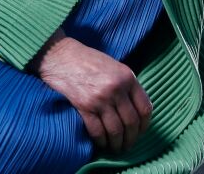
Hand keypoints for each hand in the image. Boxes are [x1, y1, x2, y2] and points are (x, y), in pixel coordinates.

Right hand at [28, 30, 152, 153]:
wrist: (59, 55)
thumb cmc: (86, 60)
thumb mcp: (113, 66)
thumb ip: (126, 85)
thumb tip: (135, 109)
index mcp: (127, 77)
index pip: (145, 108)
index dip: (144, 126)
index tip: (139, 133)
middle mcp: (116, 88)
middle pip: (131, 123)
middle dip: (130, 139)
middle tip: (127, 146)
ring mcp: (100, 98)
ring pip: (115, 130)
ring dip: (116, 144)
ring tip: (115, 148)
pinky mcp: (84, 106)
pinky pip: (97, 131)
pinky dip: (101, 141)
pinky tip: (101, 143)